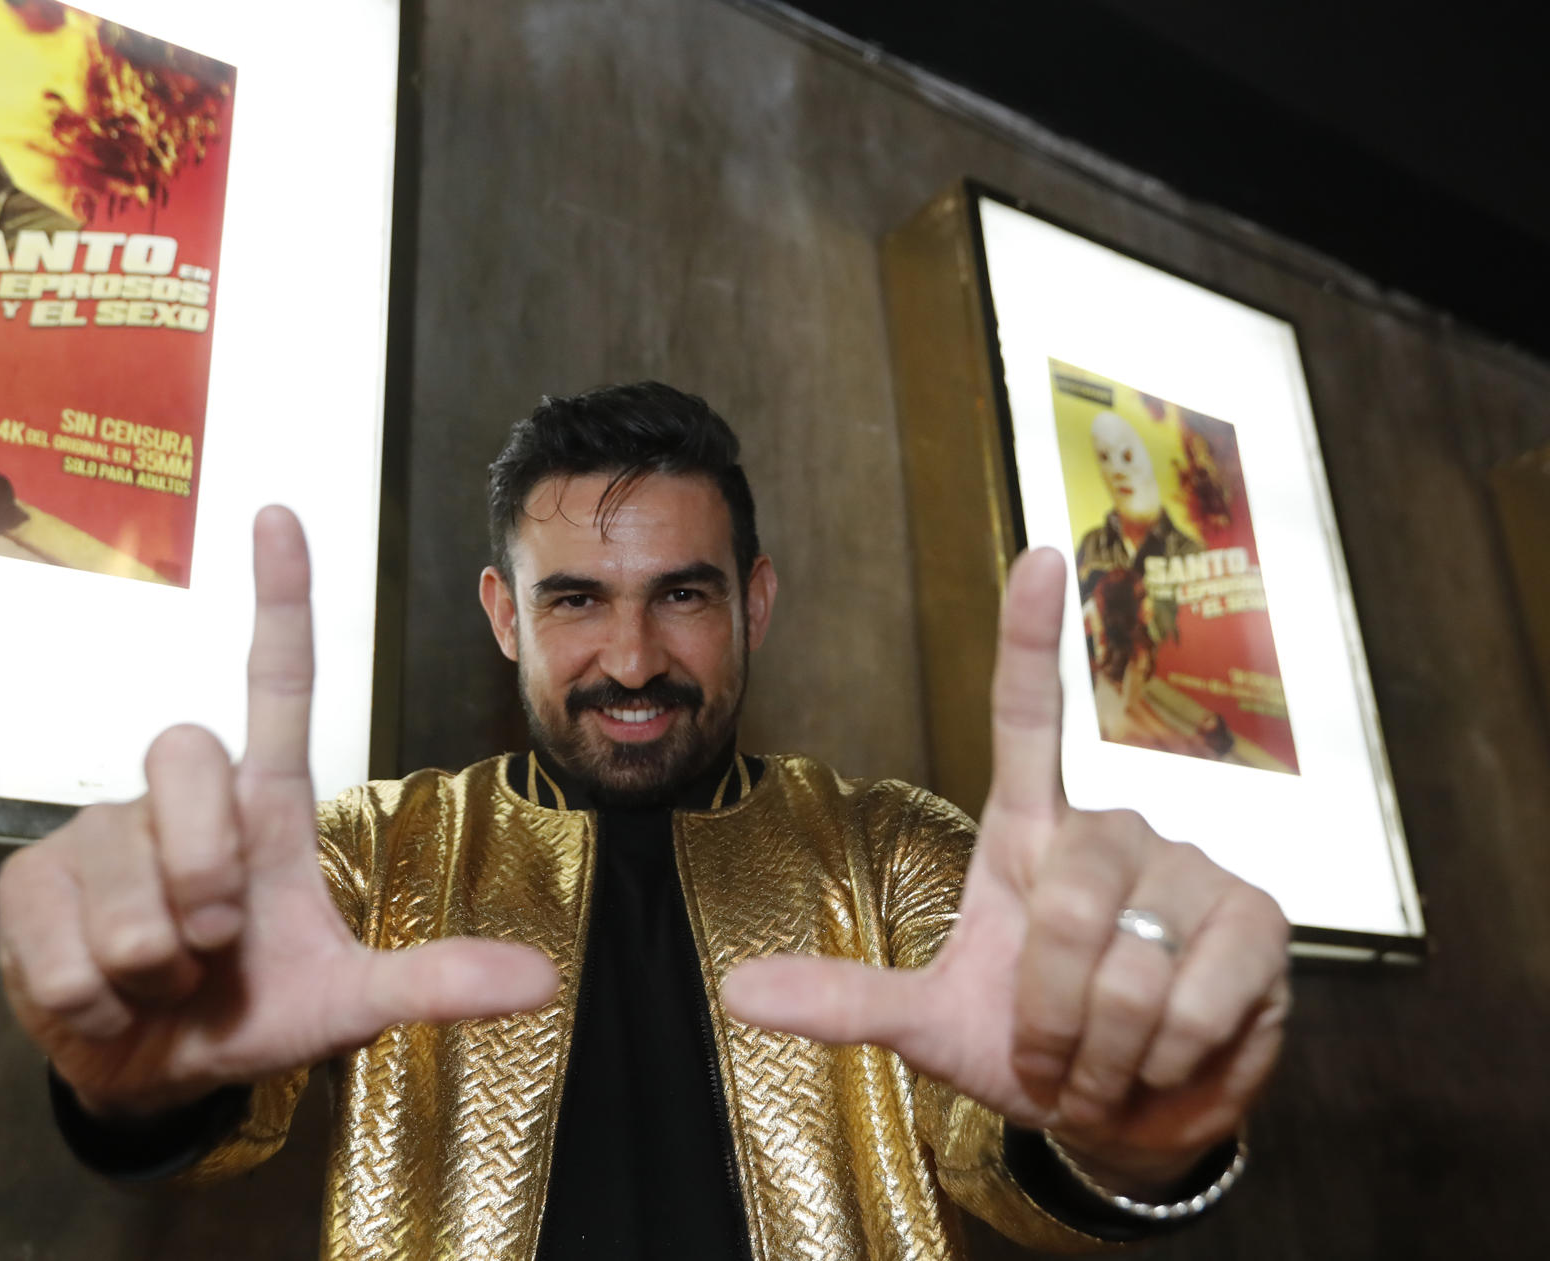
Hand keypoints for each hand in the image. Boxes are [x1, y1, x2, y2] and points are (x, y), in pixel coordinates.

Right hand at [0, 507, 558, 1117]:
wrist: (153, 1073)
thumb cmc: (252, 1008)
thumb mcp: (347, 999)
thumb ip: (433, 982)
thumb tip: (542, 982)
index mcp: (265, 807)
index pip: (277, 685)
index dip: (280, 600)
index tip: (281, 517)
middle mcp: (179, 799)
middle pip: (189, 753)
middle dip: (207, 872)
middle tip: (215, 947)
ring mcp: (99, 832)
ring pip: (132, 892)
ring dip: (156, 969)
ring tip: (161, 982)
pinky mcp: (30, 883)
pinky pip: (68, 949)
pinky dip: (96, 1000)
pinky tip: (102, 996)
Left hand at [722, 548, 1288, 1191]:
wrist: (1130, 1119)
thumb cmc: (1029, 1049)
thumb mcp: (928, 1024)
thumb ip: (844, 1000)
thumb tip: (737, 988)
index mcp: (1030, 834)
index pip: (1028, 717)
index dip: (1033, 639)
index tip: (1040, 556)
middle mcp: (1115, 833)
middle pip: (1068, 901)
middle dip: (1048, 1010)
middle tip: (1053, 1051)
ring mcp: (1194, 872)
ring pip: (1126, 968)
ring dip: (1103, 1049)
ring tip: (1108, 1059)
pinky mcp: (1258, 925)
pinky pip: (1193, 1001)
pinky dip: (1168, 1060)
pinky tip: (1173, 1060)